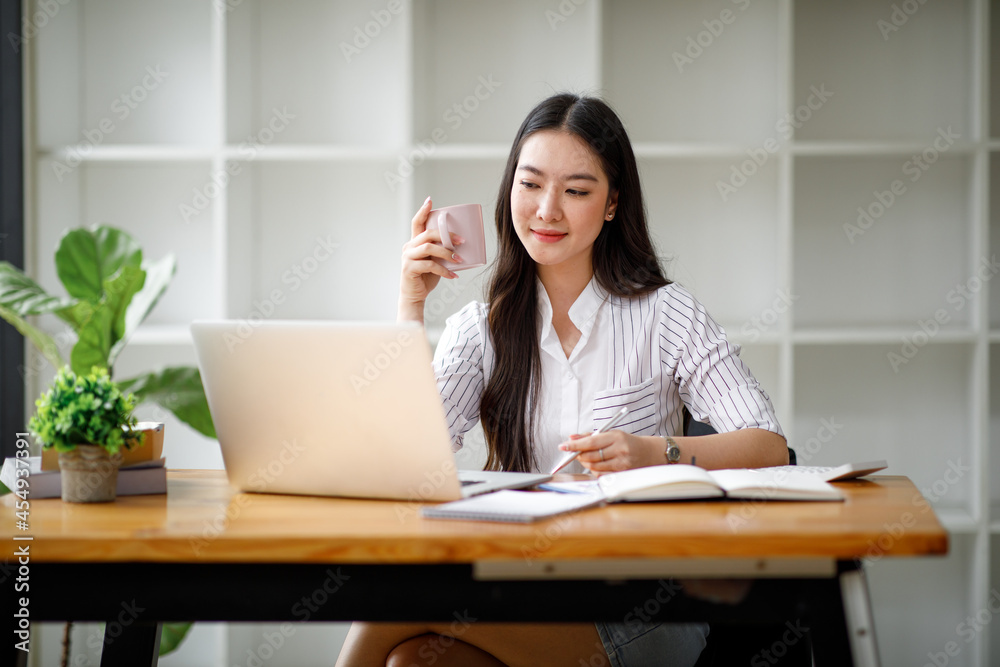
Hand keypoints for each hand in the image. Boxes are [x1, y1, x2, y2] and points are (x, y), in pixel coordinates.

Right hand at [398, 197, 463, 319]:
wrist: (415, 295)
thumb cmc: (426, 277)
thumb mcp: (434, 260)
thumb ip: (441, 251)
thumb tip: (462, 245)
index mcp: (414, 242)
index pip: (417, 222)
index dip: (423, 210)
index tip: (430, 200)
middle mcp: (409, 247)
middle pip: (427, 234)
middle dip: (446, 235)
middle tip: (462, 241)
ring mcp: (407, 258)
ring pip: (428, 248)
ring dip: (446, 252)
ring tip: (459, 259)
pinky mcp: (409, 269)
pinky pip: (429, 265)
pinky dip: (444, 270)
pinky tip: (453, 275)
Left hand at [558, 431, 658, 475]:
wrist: (649, 452)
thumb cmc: (627, 442)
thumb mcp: (611, 434)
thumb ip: (591, 436)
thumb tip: (572, 437)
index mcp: (616, 437)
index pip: (591, 442)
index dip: (575, 445)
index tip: (564, 446)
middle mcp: (619, 450)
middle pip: (591, 456)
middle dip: (578, 454)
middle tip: (572, 452)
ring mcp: (621, 463)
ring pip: (594, 466)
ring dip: (585, 463)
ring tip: (585, 457)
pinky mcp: (622, 473)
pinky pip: (601, 474)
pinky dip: (594, 470)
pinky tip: (596, 465)